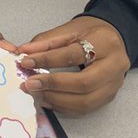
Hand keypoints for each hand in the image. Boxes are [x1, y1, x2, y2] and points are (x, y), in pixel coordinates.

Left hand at [15, 17, 129, 113]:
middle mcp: (114, 66)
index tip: (26, 62)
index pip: (73, 54)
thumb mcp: (70, 29)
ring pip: (85, 101)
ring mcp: (114, 85)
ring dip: (57, 100)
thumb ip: (46, 41)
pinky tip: (48, 100)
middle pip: (83, 83)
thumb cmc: (93, 33)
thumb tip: (24, 52)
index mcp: (105, 43)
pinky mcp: (109, 97)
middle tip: (30, 83)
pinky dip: (64, 107)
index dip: (48, 60)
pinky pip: (85, 109)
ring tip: (37, 93)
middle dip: (53, 85)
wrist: (114, 39)